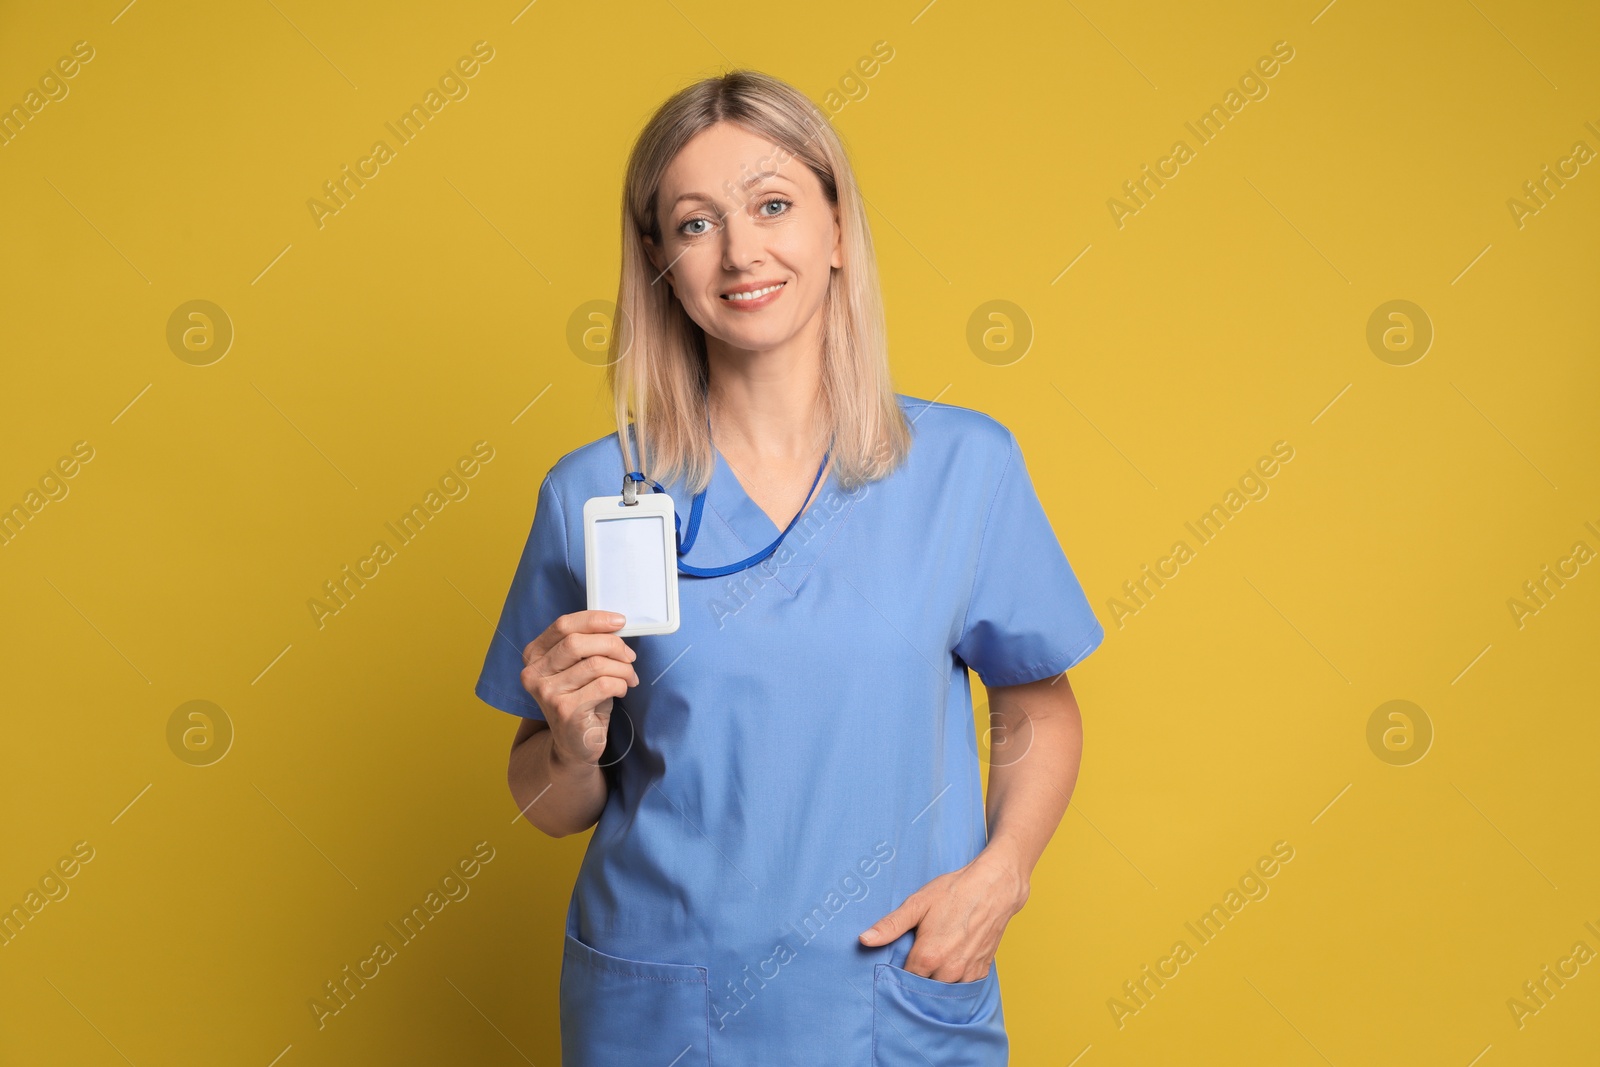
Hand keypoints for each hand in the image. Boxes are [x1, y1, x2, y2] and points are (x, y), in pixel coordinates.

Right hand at [519, 610, 638, 766]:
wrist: (575, 744)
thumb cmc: (581, 699)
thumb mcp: (578, 668)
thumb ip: (587, 646)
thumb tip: (616, 626)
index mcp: (534, 656)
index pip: (563, 625)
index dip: (594, 619)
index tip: (619, 621)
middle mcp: (534, 673)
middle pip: (577, 642)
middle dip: (612, 644)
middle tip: (629, 655)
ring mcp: (547, 693)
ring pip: (595, 664)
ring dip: (621, 668)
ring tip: (629, 676)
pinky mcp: (565, 711)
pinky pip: (604, 685)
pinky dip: (621, 684)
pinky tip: (622, 690)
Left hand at [857, 848, 1029, 982]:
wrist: (994, 888)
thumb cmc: (954, 891)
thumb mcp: (918, 903)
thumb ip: (890, 925)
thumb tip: (864, 939)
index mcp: (928, 956)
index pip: (903, 980)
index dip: (897, 973)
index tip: (896, 963)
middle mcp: (949, 971)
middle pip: (923, 989)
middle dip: (916, 980)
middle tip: (913, 961)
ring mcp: (967, 974)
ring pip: (943, 991)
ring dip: (936, 983)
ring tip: (932, 964)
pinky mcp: (981, 971)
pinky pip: (962, 988)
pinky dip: (954, 981)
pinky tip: (949, 965)